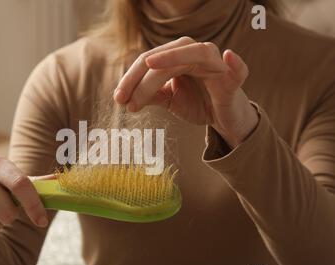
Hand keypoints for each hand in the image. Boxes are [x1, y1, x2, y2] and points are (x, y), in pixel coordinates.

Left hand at [113, 37, 258, 148]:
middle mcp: (196, 54)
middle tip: (125, 100)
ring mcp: (216, 65)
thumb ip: (151, 94)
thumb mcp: (169, 99)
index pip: (150, 62)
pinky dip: (234, 63)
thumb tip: (125, 97)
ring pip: (194, 55)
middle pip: (165, 57)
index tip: (118, 99)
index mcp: (178, 58)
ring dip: (170, 59)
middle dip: (141, 77)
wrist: (224, 119)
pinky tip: (228, 56)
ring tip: (151, 65)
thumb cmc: (197, 103)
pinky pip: (237, 70)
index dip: (131, 79)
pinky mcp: (233, 81)